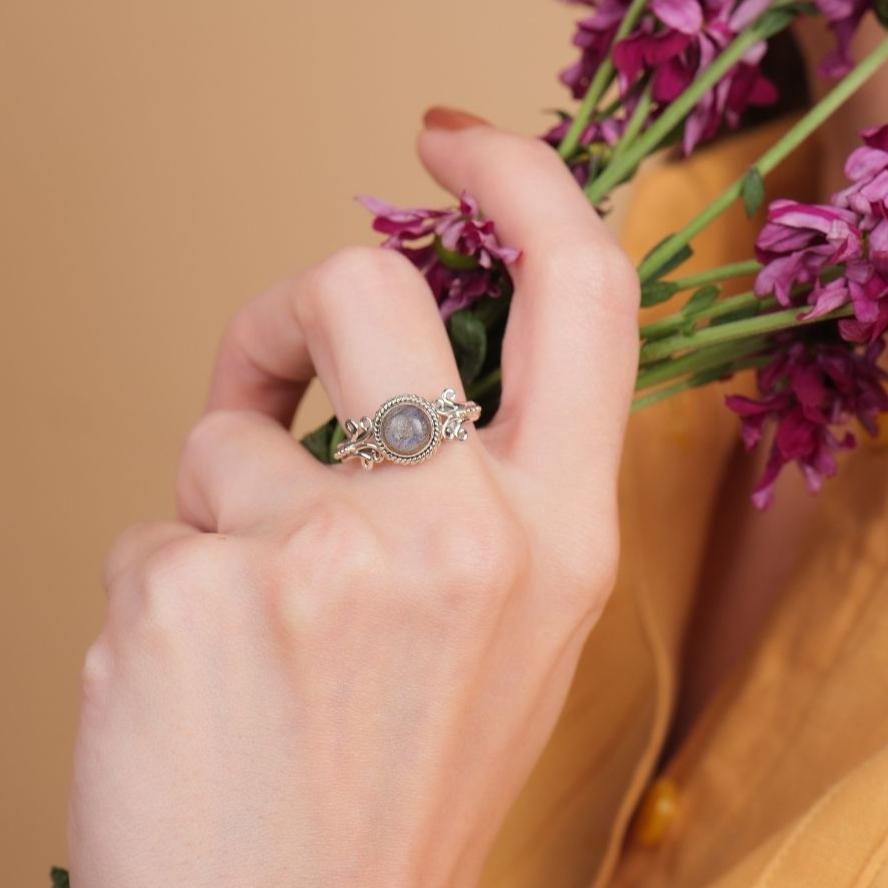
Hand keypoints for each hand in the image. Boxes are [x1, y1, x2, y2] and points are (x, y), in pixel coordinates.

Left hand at [68, 113, 638, 887]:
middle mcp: (459, 529)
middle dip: (292, 308)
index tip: (454, 143)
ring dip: (218, 503)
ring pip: (224, 435)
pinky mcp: (187, 595)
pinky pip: (150, 531)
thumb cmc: (401, 782)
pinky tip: (198, 680)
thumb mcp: (509, 625)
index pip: (582, 292)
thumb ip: (482, 488)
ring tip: (244, 624)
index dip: (525, 184)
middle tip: (271, 364)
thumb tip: (399, 377)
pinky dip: (163, 586)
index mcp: (559, 534)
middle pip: (362, 284)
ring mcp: (321, 559)